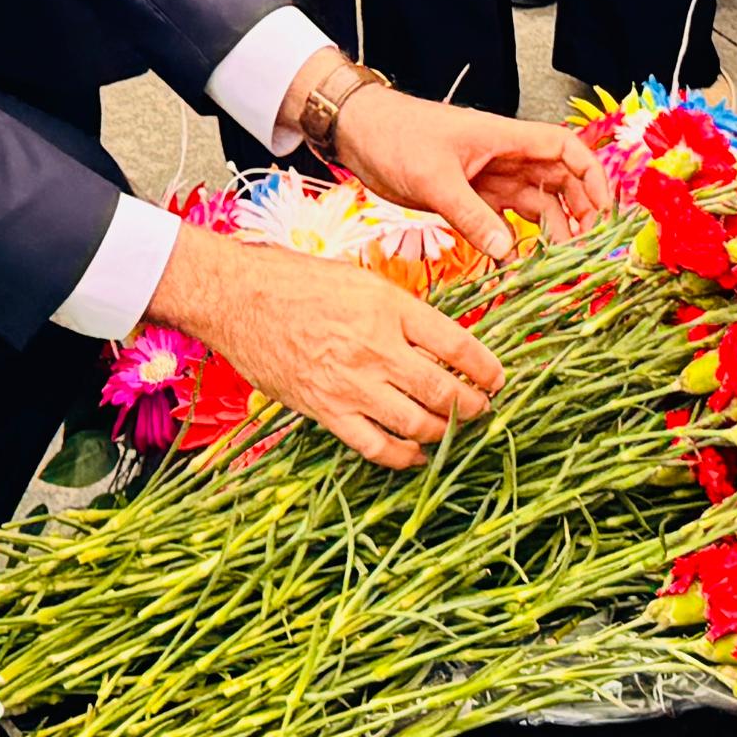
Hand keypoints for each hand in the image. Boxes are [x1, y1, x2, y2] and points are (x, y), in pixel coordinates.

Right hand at [149, 223, 503, 468]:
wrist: (238, 298)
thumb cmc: (298, 281)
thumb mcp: (361, 280)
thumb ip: (400, 312)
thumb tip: (437, 342)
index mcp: (391, 307)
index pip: (458, 345)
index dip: (487, 369)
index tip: (498, 379)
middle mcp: (377, 347)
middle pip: (445, 391)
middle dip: (473, 407)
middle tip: (484, 410)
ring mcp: (351, 383)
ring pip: (417, 423)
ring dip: (444, 432)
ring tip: (454, 430)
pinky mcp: (326, 410)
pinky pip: (376, 446)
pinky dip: (403, 456)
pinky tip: (416, 454)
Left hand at [314, 79, 612, 260]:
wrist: (357, 133)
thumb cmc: (395, 136)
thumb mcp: (434, 177)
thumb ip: (471, 216)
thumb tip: (508, 253)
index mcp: (504, 138)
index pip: (564, 148)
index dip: (591, 174)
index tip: (604, 209)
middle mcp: (503, 157)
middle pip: (558, 180)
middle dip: (578, 211)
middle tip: (585, 249)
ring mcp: (487, 178)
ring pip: (535, 204)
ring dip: (551, 231)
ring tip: (559, 265)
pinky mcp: (468, 197)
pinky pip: (503, 221)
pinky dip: (515, 242)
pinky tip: (519, 266)